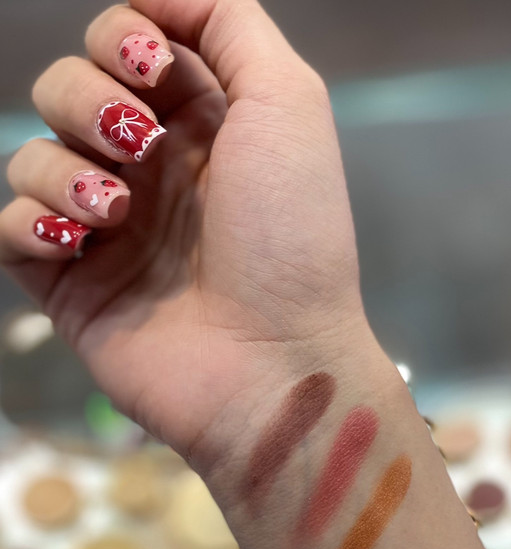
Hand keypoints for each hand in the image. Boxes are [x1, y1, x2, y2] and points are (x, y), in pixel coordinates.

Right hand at [0, 0, 365, 462]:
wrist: (275, 362)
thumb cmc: (293, 237)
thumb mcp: (288, 103)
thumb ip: (229, 23)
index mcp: (202, 127)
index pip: (126, 46)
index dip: (121, 39)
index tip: (150, 70)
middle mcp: (151, 174)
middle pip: (66, 90)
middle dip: (88, 100)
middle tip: (136, 145)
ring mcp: (110, 231)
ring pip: (31, 155)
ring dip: (62, 168)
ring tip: (117, 212)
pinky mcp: (74, 287)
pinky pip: (12, 229)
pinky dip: (33, 222)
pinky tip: (80, 242)